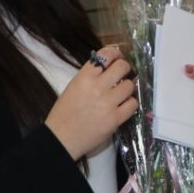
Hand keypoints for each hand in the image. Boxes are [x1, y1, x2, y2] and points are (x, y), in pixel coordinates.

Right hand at [46, 45, 137, 159]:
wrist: (61, 139)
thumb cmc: (64, 113)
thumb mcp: (73, 87)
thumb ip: (90, 76)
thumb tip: (110, 67)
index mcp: (84, 77)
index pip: (106, 55)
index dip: (116, 53)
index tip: (118, 58)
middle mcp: (97, 87)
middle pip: (123, 67)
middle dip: (125, 69)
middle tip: (122, 75)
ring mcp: (108, 103)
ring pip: (130, 85)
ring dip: (127, 88)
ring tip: (120, 94)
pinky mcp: (115, 118)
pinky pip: (133, 104)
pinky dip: (129, 104)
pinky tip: (122, 106)